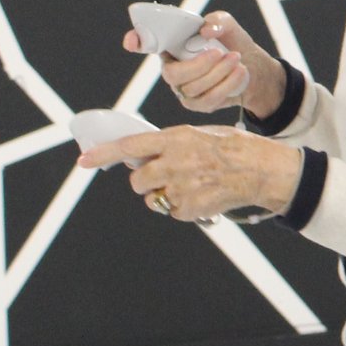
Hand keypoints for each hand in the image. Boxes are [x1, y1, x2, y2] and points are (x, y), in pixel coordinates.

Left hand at [78, 125, 302, 221]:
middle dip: (146, 182)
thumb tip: (146, 154)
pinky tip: (204, 196)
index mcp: (176, 138)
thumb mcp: (201, 135)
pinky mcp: (190, 207)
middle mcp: (174, 162)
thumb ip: (172, 143)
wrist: (262, 170)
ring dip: (165, 196)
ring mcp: (181, 186)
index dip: (103, 154)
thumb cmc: (235, 148)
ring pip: (154, 199)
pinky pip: (174, 211)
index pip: (130, 146)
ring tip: (192, 186)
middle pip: (138, 180)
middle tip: (164, 178)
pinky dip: (185, 208)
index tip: (83, 160)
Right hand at [125, 9, 284, 118]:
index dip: (137, 42)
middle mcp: (172, 69)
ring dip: (219, 72)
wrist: (252, 65)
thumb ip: (218, 21)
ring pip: (193, 87)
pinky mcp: (199, 104)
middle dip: (197, 65)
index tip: (132, 41)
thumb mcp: (227, 25)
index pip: (146, 44)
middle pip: (171, 74)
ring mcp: (184, 89)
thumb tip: (207, 30)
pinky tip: (239, 71)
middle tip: (217, 52)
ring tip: (236, 58)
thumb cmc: (231, 42)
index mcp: (171, 46)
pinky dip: (227, 84)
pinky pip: (208, 99)